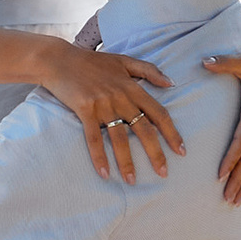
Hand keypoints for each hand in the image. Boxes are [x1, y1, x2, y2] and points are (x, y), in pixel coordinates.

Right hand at [37, 38, 182, 183]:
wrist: (60, 60)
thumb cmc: (92, 62)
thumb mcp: (124, 60)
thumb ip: (149, 70)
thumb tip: (172, 83)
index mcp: (132, 87)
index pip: (158, 113)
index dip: (171, 133)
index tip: (180, 150)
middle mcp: (121, 97)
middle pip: (143, 129)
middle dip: (155, 153)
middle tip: (163, 173)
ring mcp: (103, 104)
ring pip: (119, 137)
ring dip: (127, 161)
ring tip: (132, 180)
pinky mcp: (85, 110)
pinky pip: (94, 138)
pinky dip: (99, 156)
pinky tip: (104, 173)